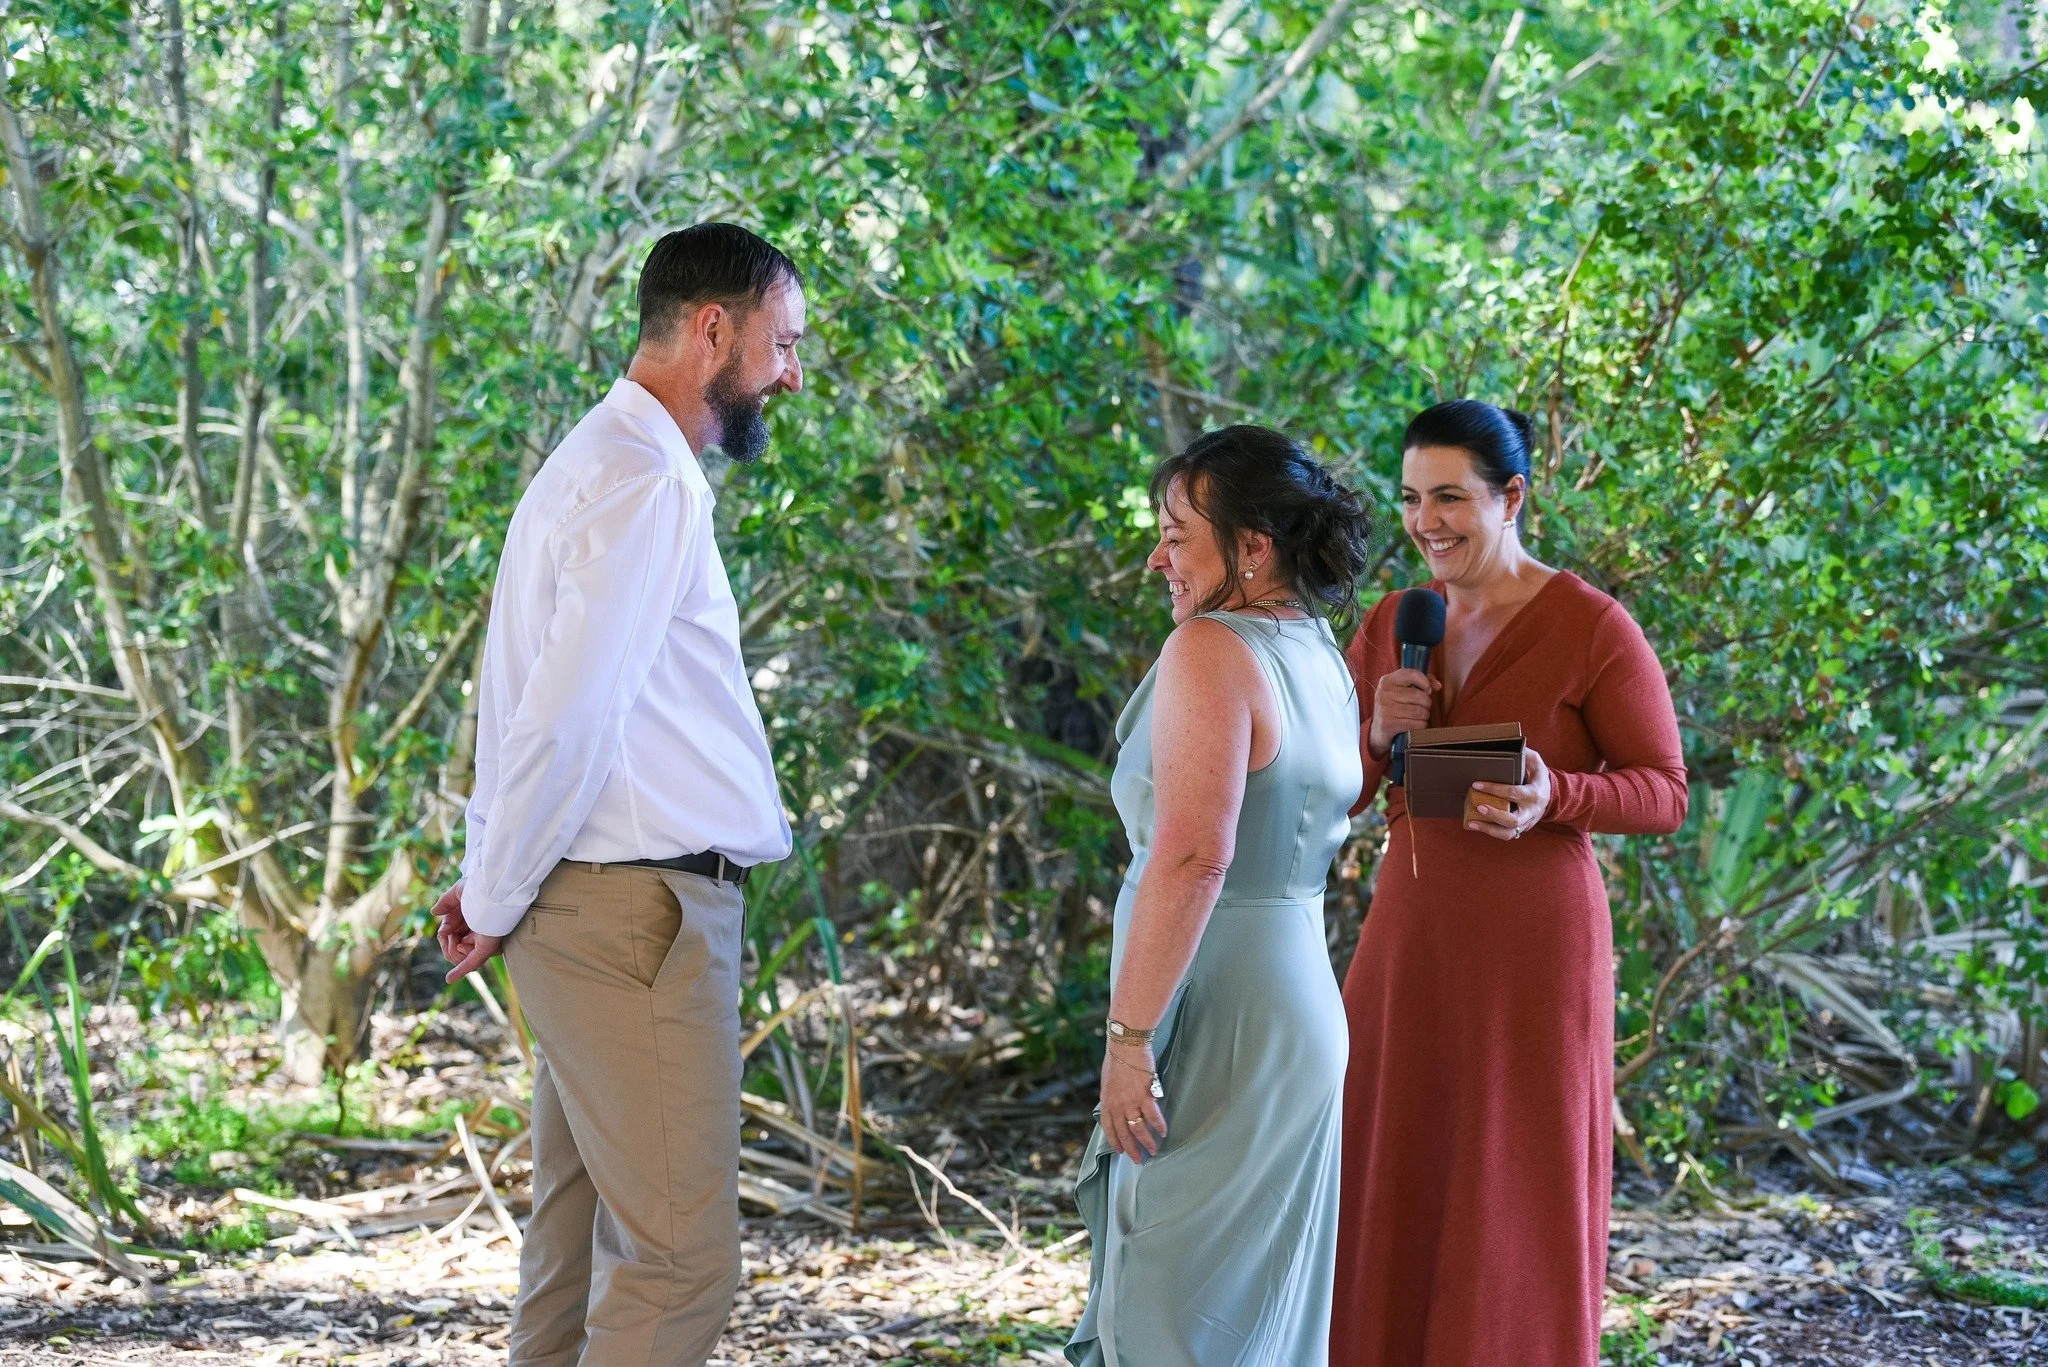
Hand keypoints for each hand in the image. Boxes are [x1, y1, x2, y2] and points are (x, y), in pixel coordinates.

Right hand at [431, 879, 503, 983]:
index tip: (447, 928)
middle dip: (447, 942)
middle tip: (449, 933)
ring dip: (452, 949)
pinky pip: (471, 963)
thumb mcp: (458, 892)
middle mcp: (476, 932)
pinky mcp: (485, 947)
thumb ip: (446, 902)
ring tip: (457, 940)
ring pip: (457, 954)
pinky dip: (460, 971)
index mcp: (469, 919)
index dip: (445, 932)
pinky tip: (450, 979)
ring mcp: (481, 941)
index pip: (449, 934)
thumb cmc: (481, 886)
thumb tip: (434, 912)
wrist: (495, 889)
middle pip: (452, 946)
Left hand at [1099, 1042, 1167, 1162]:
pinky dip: (1159, 1125)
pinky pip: (1153, 1115)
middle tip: (1138, 1160)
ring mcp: (1131, 1101)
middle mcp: (1117, 1104)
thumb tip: (1116, 1105)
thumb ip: (1111, 1095)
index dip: (1115, 1140)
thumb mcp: (1107, 1080)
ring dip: (1147, 1141)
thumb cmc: (1117, 1058)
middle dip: (1131, 1148)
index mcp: (1107, 1101)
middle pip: (1124, 1132)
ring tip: (1154, 1150)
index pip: (1109, 1127)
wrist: (1126, 1045)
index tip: (1120, 1151)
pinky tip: (1164, 1132)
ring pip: (1138, 1128)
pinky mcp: (1145, 1095)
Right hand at [1368, 667, 1439, 759]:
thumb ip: (1422, 682)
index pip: (1412, 674)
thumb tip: (1437, 686)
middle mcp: (1384, 693)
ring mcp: (1385, 709)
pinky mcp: (1388, 724)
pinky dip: (1420, 725)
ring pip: (1419, 711)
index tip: (1427, 690)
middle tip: (1422, 707)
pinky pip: (1416, 724)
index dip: (1425, 682)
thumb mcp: (1404, 690)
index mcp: (1387, 681)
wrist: (1378, 730)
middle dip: (1426, 704)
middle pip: (1419, 696)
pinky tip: (1415, 724)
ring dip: (1424, 716)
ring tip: (1419, 716)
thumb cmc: (1396, 707)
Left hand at [1467, 746, 1552, 840]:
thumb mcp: (1535, 763)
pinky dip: (1490, 832)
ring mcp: (1526, 822)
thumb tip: (1510, 744)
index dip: (1495, 789)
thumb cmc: (1537, 777)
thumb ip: (1524, 755)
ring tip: (1471, 822)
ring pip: (1509, 833)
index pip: (1513, 793)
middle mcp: (1531, 811)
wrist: (1551, 796)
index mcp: (1534, 793)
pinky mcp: (1520, 829)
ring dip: (1489, 829)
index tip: (1476, 784)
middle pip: (1513, 820)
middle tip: (1478, 806)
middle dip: (1494, 814)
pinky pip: (1506, 835)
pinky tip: (1475, 825)